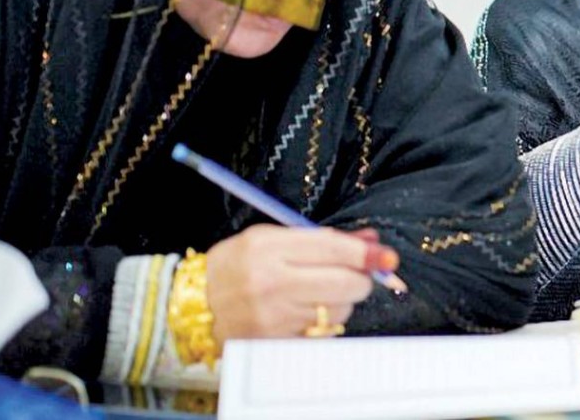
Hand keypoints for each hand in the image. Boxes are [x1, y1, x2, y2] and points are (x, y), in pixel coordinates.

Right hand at [205, 224, 397, 344]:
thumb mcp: (270, 238)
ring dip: (342, 302)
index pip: (332, 249)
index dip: (364, 253)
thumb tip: (369, 242)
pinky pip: (321, 333)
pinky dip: (324, 322)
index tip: (385, 256)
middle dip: (361, 279)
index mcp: (269, 249)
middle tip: (358, 275)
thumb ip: (320, 239)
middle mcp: (272, 284)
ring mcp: (274, 317)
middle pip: (343, 283)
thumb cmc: (237, 264)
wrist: (195, 305)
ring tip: (322, 292)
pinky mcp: (275, 342)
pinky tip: (309, 311)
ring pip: (337, 311)